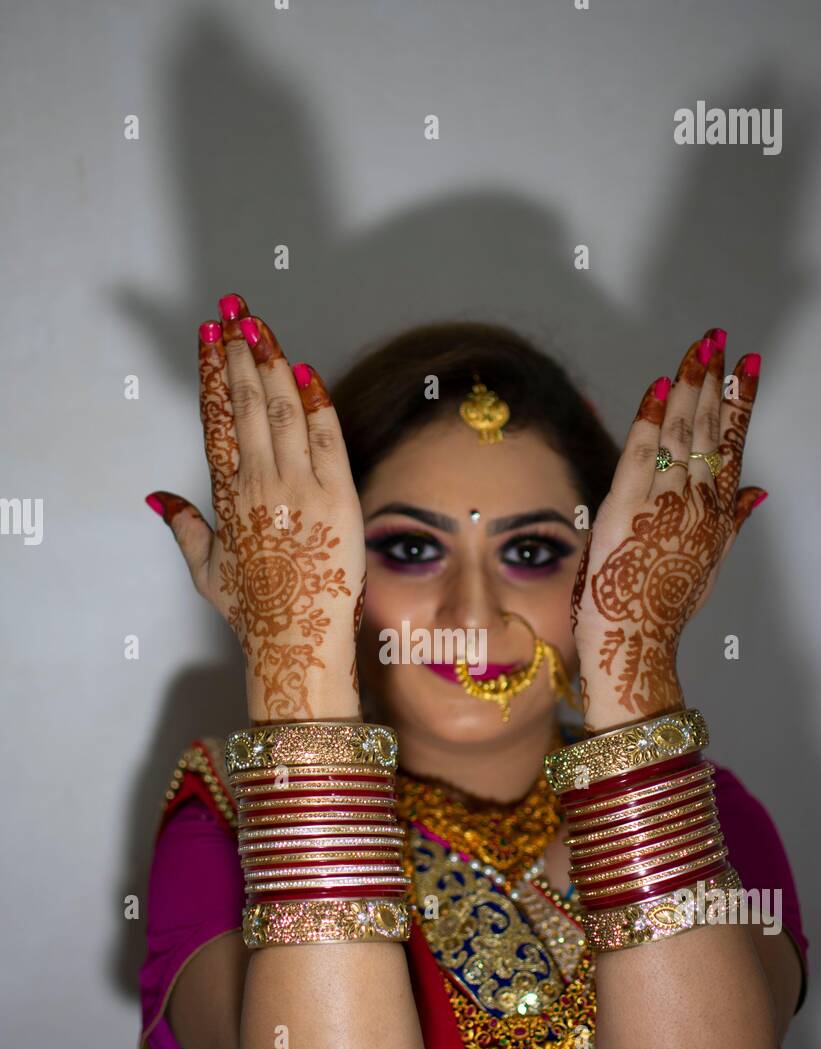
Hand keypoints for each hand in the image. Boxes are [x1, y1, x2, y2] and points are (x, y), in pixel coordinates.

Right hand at [146, 293, 366, 720]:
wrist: (297, 640)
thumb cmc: (255, 611)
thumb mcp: (207, 569)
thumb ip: (183, 525)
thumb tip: (157, 497)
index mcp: (227, 496)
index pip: (216, 419)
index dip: (211, 373)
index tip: (209, 337)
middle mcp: (260, 483)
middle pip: (248, 403)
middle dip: (240, 352)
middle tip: (235, 312)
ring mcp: (300, 487)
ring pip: (285, 409)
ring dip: (273, 363)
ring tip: (263, 327)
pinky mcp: (339, 496)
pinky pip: (327, 436)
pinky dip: (317, 400)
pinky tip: (306, 371)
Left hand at [570, 329, 765, 731]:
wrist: (636, 641)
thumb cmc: (664, 608)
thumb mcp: (710, 564)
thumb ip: (734, 522)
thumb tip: (758, 491)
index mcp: (716, 514)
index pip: (732, 446)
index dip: (740, 404)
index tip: (747, 367)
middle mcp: (695, 503)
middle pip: (708, 431)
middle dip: (713, 381)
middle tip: (717, 339)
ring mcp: (663, 503)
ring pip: (679, 433)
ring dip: (686, 388)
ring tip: (695, 352)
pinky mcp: (628, 507)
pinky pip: (642, 452)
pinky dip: (650, 417)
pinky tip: (656, 388)